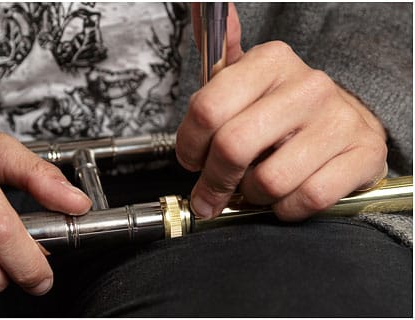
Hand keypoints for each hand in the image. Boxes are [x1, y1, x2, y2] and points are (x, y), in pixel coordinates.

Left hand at [177, 4, 387, 220]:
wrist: (347, 123)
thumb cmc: (282, 109)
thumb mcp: (245, 80)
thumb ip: (218, 52)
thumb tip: (198, 7)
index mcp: (271, 61)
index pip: (207, 109)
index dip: (189, 145)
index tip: (191, 159)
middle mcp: (307, 85)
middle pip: (233, 146)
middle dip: (213, 181)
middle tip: (211, 192)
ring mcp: (338, 120)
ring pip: (269, 180)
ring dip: (252, 196)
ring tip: (255, 186)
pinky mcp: (362, 154)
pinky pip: (307, 199)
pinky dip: (286, 209)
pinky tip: (284, 197)